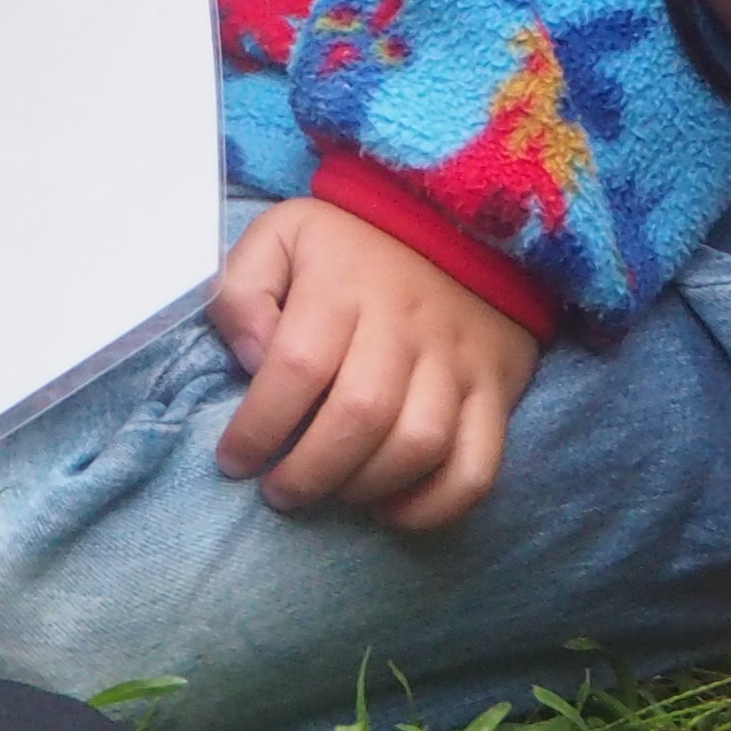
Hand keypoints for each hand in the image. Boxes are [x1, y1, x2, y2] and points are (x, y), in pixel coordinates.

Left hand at [207, 200, 541, 528]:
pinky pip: (477, 466)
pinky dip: (434, 505)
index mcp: (343, 285)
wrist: (454, 222)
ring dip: (366, 487)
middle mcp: (405, 324)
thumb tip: (252, 359)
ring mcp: (457, 360)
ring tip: (332, 492)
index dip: (259, 427)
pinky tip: (390, 508)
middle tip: (279, 491)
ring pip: (421, 444)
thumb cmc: (348, 247)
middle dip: (308, 471)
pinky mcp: (495, 390)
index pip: (298, 366)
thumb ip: (243, 291)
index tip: (235, 459)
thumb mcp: (280, 238)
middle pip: (361, 414)